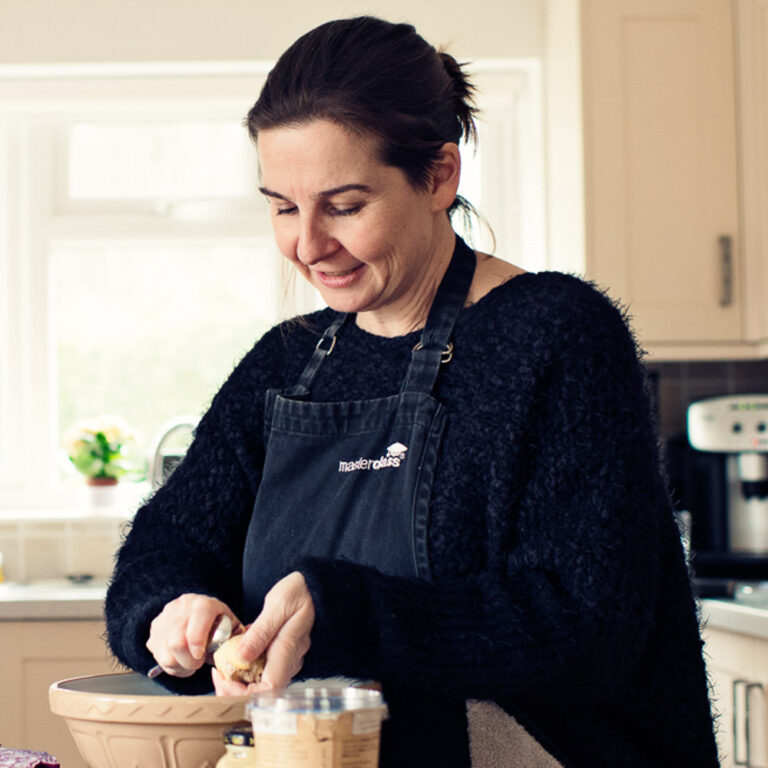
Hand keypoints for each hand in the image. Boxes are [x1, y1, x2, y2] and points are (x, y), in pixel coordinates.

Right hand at [147, 593, 238, 677]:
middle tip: (197, 664)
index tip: (201, 656)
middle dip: (188, 661)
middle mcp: (182, 607)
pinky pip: (157, 655)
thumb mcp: (231, 628)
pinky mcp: (155, 629)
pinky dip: (169, 665)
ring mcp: (165, 617)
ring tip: (190, 664)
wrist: (197, 613)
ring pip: (165, 653)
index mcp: (204, 604)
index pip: (198, 617)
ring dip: (179, 666)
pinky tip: (180, 660)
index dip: (198, 641)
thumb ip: (236, 640)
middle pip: (177, 642)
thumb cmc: (218, 624)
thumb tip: (241, 656)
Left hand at [212, 571, 314, 695]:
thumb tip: (241, 658)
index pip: (268, 689)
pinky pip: (262, 668)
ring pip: (261, 680)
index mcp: (289, 650)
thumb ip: (260, 632)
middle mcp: (289, 660)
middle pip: (262, 690)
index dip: (244, 693)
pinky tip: (235, 653)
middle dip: (236, 688)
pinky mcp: (281, 653)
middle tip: (217, 674)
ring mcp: (286, 658)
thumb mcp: (278, 604)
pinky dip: (245, 666)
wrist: (311, 584)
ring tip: (221, 664)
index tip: (225, 680)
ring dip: (239, 678)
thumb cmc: (297, 591)